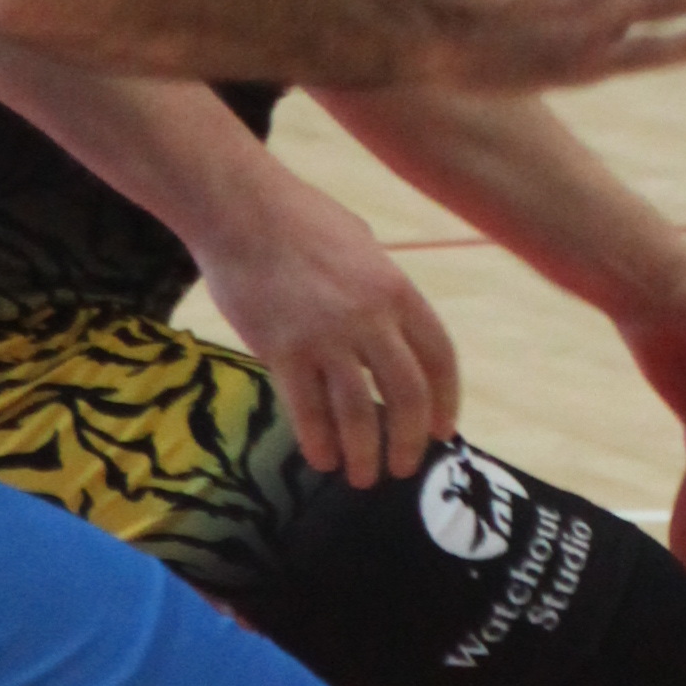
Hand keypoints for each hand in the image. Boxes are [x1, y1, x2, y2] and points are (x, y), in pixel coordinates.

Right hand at [188, 170, 465, 490]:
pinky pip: (308, 410)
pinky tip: (321, 459)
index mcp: (397, 288)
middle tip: (403, 467)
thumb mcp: (360, 243)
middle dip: (409, 440)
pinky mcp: (283, 350)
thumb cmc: (297, 217)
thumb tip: (389, 321)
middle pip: (406, 395)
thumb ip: (380, 286)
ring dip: (364, 453)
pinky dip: (318, 442)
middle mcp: (369, 317)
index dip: (446, 401)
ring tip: (362, 476)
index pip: (439, 357)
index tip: (442, 431)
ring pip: (359, 413)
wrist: (239, 209)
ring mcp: (326, 336)